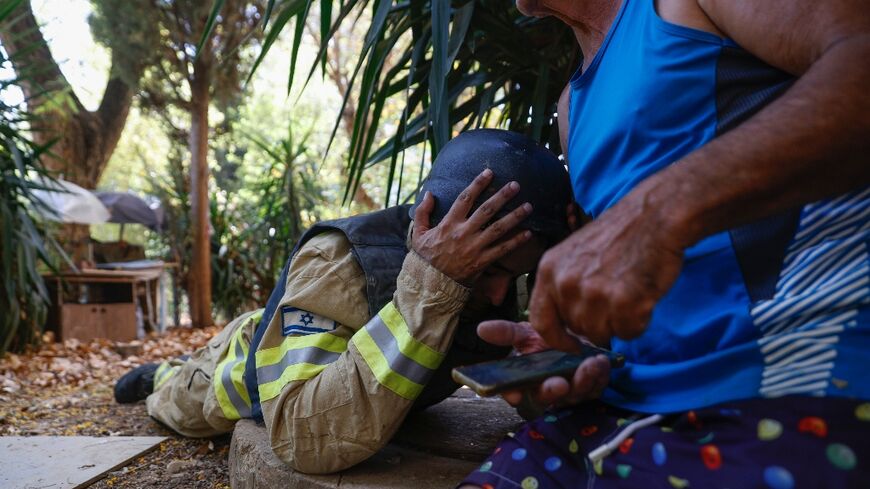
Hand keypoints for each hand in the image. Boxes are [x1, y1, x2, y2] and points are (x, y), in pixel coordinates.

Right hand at [411, 169, 532, 283]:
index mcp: (449, 223)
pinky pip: (502, 250)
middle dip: (502, 196)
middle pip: (487, 210)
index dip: (478, 184)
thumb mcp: (418, 233)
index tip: (489, 172)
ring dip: (515, 216)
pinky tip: (529, 233)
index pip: (465, 198)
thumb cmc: (425, 258)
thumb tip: (429, 193)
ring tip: (529, 206)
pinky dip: (516, 242)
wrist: (430, 284)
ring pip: (498, 228)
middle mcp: (463, 233)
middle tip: (516, 185)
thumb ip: (423, 212)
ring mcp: (474, 247)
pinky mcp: (482, 262)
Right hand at [477, 320, 609, 406]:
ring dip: (581, 381)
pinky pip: (596, 387)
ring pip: (574, 394)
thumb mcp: (527, 332)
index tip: (514, 395)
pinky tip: (601, 362)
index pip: (514, 391)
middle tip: (558, 383)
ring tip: (589, 364)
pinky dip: (599, 376)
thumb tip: (481, 328)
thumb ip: (507, 333)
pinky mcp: (592, 387)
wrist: (579, 333)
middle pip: (546, 397)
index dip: (512, 394)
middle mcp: (546, 388)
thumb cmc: (549, 337)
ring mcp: (570, 391)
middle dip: (551, 392)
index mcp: (526, 378)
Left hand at [529, 190, 685, 346]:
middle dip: (597, 323)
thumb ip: (564, 285)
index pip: (541, 321)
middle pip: (577, 329)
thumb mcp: (575, 253)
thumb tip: (567, 323)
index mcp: (549, 270)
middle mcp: (566, 284)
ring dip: (619, 322)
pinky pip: (628, 332)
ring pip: (602, 334)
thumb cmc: (619, 235)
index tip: (572, 344)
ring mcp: (593, 294)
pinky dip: (639, 322)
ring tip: (630, 294)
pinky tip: (643, 297)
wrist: (654, 216)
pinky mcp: (623, 303)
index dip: (557, 339)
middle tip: (616, 299)